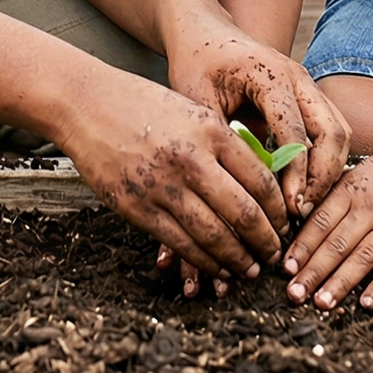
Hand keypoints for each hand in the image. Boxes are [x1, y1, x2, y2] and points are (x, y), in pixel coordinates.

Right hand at [60, 71, 290, 282]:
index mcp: (212, 131)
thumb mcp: (193, 111)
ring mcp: (163, 187)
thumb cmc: (142, 104)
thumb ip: (224, 144)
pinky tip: (217, 268)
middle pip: (244, 214)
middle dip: (266, 241)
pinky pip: (180, 244)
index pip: (262, 181)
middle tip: (276, 255)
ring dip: (239, 259)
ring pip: (214, 236)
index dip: (279, 211)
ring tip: (251, 269)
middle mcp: (191, 160)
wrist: (86, 103)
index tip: (286, 224)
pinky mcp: (138, 209)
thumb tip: (260, 185)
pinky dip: (204, 261)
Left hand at [163, 15, 349, 217]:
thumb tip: (236, 190)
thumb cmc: (196, 64)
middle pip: (333, 132)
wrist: (204, 33)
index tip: (288, 208)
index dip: (296, 174)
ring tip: (305, 205)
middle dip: (323, 177)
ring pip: (339, 132)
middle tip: (302, 212)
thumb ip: (222, 140)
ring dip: (328, 171)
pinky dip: (325, 160)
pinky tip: (304, 188)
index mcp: (271, 75)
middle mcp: (299, 78)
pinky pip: (331, 130)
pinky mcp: (308, 97)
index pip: (296, 132)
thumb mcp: (198, 101)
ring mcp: (308, 85)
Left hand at [283, 147, 372, 310]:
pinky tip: (366, 303)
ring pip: (363, 257)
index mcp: (348, 191)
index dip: (302, 247)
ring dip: (341, 282)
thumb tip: (293, 223)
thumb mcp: (349, 175)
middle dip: (314, 271)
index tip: (286, 269)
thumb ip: (325, 200)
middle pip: (337, 244)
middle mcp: (369, 209)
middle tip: (295, 294)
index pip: (320, 223)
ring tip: (322, 303)